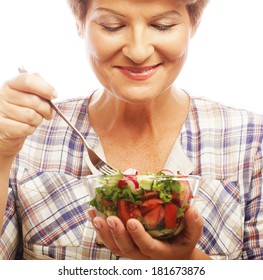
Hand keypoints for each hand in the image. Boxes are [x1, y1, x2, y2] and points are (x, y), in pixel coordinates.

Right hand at [0, 71, 56, 156]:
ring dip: (38, 120)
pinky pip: (26, 128)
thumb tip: (51, 90)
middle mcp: (4, 96)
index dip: (44, 88)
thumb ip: (39, 88)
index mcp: (11, 84)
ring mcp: (1, 111)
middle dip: (46, 109)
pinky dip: (31, 129)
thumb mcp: (29, 95)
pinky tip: (27, 126)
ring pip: (31, 116)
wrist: (8, 128)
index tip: (54, 95)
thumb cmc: (21, 110)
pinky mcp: (2, 126)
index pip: (27, 81)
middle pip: (34, 101)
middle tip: (47, 112)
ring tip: (34, 119)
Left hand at [88, 206, 203, 259]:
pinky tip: (94, 215)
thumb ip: (194, 224)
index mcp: (161, 252)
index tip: (131, 221)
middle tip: (110, 218)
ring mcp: (133, 252)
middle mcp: (144, 255)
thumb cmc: (183, 242)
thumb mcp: (193, 235)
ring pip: (116, 247)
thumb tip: (192, 210)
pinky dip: (100, 231)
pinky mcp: (126, 246)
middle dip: (117, 234)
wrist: (175, 254)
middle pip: (127, 249)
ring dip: (104, 232)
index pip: (148, 247)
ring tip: (96, 216)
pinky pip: (111, 242)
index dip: (139, 236)